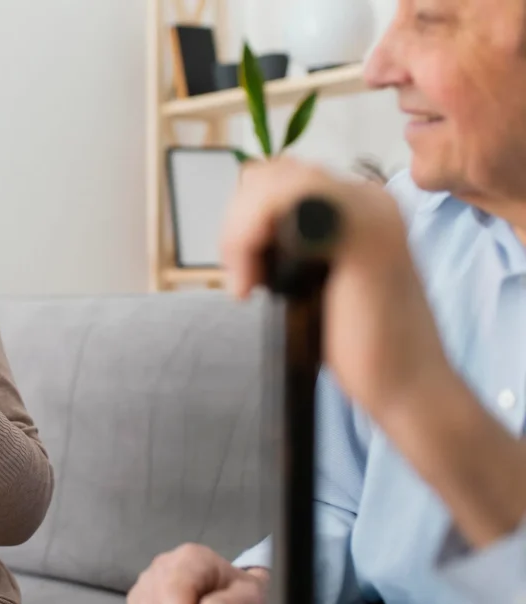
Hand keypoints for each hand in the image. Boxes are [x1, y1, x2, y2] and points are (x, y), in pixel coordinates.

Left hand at [220, 158, 454, 423]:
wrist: (407, 386)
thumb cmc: (360, 344)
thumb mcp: (312, 279)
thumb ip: (290, 244)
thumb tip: (243, 230)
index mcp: (360, 205)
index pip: (281, 178)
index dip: (247, 218)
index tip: (245, 272)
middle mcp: (368, 198)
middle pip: (271, 174)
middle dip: (239, 224)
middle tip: (243, 280)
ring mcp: (368, 211)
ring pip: (271, 183)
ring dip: (240, 233)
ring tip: (247, 284)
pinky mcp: (360, 234)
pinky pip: (283, 202)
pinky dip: (248, 237)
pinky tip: (252, 284)